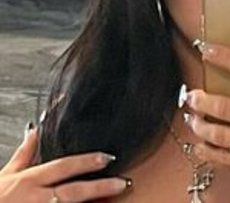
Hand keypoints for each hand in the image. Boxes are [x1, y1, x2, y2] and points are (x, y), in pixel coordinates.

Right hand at [0, 127, 130, 201]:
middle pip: (73, 192)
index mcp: (28, 181)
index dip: (87, 162)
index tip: (108, 157)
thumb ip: (23, 154)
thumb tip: (34, 130)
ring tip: (114, 201)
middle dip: (99, 187)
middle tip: (122, 183)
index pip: (63, 167)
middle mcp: (34, 199)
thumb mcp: (5, 175)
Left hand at [183, 44, 229, 200]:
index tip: (208, 50)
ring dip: (200, 125)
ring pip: (220, 133)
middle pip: (225, 106)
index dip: (226, 57)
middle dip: (200, 100)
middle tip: (190, 95)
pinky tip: (200, 144)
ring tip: (192, 118)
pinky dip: (208, 151)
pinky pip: (225, 158)